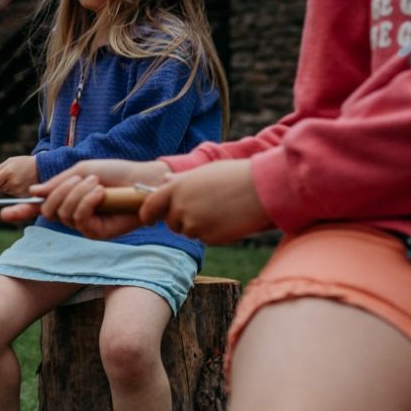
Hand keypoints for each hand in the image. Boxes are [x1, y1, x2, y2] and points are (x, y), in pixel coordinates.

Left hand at [0, 155, 38, 195]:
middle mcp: (13, 183)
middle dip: (2, 183)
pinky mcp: (24, 195)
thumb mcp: (10, 161)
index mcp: (9, 172)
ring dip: (9, 186)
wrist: (42, 168)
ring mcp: (19, 190)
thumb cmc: (24, 163)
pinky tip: (22, 183)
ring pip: (6, 191)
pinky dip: (15, 190)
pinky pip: (13, 194)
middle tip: (10, 176)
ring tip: (18, 178)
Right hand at [23, 159, 170, 238]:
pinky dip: (86, 202)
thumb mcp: (82, 170)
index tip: (3, 214)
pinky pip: (78, 219)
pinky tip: (100, 193)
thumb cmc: (116, 172)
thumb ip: (58, 183)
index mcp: (68, 197)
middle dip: (60, 191)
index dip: (20, 211)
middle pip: (47, 211)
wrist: (143, 179)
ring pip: (63, 214)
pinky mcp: (97, 232)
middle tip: (80, 178)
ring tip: (97, 184)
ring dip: (78, 193)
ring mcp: (84, 225)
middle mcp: (73, 213)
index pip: (39, 208)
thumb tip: (33, 192)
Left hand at [138, 159, 271, 244]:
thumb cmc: (234, 175)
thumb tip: (164, 181)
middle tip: (203, 209)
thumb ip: (181, 180)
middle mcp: (180, 208)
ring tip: (220, 210)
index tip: (149, 219)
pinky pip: (206, 239)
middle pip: (171, 223)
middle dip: (181, 220)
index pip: (150, 206)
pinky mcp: (209, 238)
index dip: (148, 214)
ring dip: (199, 226)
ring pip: (189, 232)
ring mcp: (194, 225)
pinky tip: (228, 219)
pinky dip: (214, 233)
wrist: (262, 189)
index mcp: (175, 188)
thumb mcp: (204, 172)